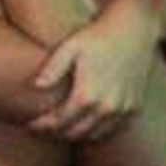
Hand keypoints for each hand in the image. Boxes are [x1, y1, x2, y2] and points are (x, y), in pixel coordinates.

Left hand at [27, 3, 158, 140]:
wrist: (134, 30)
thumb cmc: (98, 35)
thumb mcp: (71, 47)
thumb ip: (53, 68)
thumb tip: (35, 86)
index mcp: (87, 95)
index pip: (59, 122)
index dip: (42, 126)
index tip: (31, 124)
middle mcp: (106, 108)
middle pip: (75, 132)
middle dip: (56, 133)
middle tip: (43, 128)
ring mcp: (122, 110)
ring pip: (93, 135)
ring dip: (76, 133)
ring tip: (62, 126)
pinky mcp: (133, 108)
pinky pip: (110, 128)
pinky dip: (95, 129)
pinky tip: (85, 120)